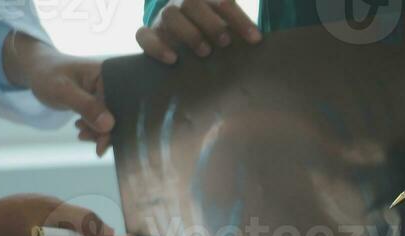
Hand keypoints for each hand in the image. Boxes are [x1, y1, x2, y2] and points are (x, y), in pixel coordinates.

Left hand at [2, 33, 113, 156]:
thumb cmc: (47, 75)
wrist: (38, 71)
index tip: (100, 143)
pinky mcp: (100, 101)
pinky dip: (94, 130)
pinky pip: (103, 120)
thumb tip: (109, 125)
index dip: (114, 126)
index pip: (120, 104)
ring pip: (111, 121)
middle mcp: (111, 83)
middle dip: (105, 132)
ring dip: (98, 133)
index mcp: (107, 73)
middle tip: (84, 138)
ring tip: (80, 134)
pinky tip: (81, 131)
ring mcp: (105, 93)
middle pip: (118, 114)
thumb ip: (87, 107)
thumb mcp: (64, 91)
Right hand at [137, 0, 261, 64]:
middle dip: (211, 22)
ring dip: (189, 32)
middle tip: (226, 42)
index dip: (239, 19)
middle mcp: (182, 2)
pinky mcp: (149, 34)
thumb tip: (261, 40)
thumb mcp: (226, 26)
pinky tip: (172, 60)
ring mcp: (163, 18)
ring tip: (205, 52)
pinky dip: (156, 46)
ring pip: (170, 16)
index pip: (222, 0)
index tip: (255, 39)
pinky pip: (144, 36)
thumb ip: (239, 26)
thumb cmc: (211, 35)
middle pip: (192, 2)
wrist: (177, 37)